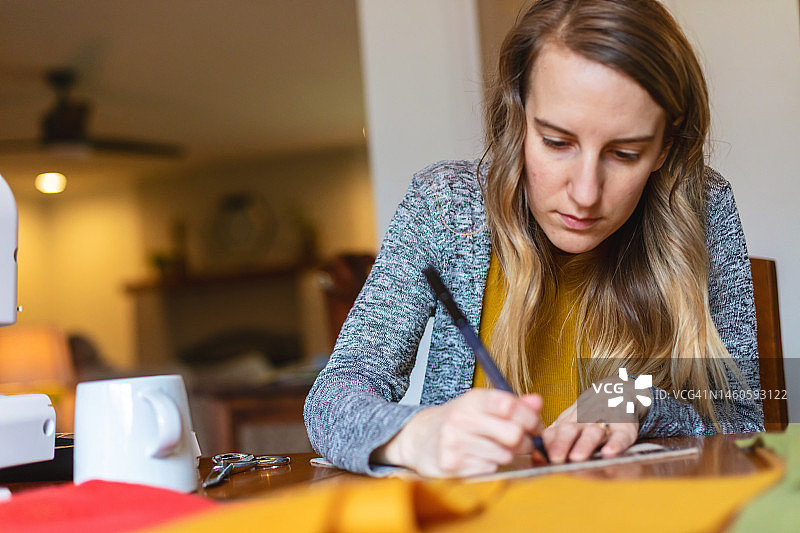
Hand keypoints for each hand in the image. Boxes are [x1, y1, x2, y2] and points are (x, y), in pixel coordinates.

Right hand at [372, 389, 543, 476]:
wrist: (419, 438)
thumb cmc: (458, 422)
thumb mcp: (482, 406)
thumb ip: (512, 404)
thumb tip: (538, 402)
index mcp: (473, 399)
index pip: (510, 405)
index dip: (530, 418)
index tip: (535, 427)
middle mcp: (461, 418)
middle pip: (513, 434)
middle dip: (524, 442)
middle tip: (521, 443)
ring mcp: (454, 441)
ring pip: (504, 455)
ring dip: (507, 456)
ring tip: (494, 450)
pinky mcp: (451, 464)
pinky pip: (488, 469)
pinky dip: (489, 466)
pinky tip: (478, 459)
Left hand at [542, 375, 649, 463]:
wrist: (617, 394)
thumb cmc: (587, 417)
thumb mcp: (567, 424)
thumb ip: (552, 440)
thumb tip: (535, 458)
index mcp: (566, 422)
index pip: (553, 432)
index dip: (547, 443)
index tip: (540, 456)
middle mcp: (582, 422)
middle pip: (570, 430)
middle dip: (562, 444)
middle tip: (556, 458)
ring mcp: (604, 423)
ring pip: (593, 432)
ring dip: (584, 444)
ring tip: (578, 457)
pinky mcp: (624, 428)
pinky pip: (620, 436)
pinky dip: (615, 444)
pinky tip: (609, 453)